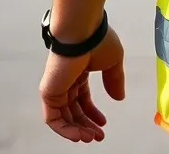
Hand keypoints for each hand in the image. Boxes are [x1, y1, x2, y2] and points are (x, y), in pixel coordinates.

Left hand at [39, 27, 125, 141]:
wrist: (81, 30)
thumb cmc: (97, 39)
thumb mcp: (113, 61)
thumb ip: (114, 80)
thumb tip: (119, 98)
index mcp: (79, 70)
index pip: (82, 98)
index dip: (92, 113)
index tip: (103, 124)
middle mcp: (66, 79)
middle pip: (74, 110)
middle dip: (86, 125)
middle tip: (98, 136)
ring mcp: (56, 86)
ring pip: (63, 117)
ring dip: (77, 131)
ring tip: (91, 138)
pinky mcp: (49, 92)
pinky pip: (54, 118)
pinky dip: (65, 130)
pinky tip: (79, 135)